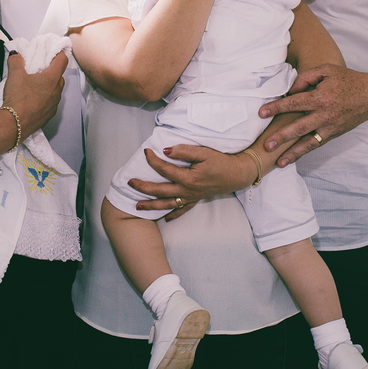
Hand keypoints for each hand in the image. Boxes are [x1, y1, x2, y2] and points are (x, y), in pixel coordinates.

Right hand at [1, 52, 66, 137]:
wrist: (15, 124)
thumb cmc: (18, 98)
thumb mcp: (15, 75)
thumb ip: (16, 61)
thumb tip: (16, 54)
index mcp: (52, 78)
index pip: (62, 61)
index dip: (59, 54)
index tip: (54, 52)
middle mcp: (57, 91)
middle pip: (60, 76)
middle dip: (52, 70)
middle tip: (41, 69)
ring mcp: (54, 104)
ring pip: (56, 90)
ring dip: (49, 85)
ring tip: (36, 85)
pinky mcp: (49, 115)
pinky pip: (51, 102)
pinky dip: (46, 98)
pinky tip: (34, 99)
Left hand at [128, 143, 253, 219]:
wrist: (237, 174)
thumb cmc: (221, 161)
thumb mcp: (204, 152)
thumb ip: (184, 151)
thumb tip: (166, 150)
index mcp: (188, 178)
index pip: (164, 169)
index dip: (153, 160)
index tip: (146, 151)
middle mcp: (187, 190)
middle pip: (160, 191)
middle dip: (143, 188)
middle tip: (130, 183)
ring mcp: (191, 197)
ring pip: (168, 204)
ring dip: (151, 205)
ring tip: (137, 206)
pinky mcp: (196, 200)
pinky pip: (182, 210)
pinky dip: (173, 215)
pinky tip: (164, 218)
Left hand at [258, 64, 367, 166]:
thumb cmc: (348, 80)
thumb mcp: (327, 70)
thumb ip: (306, 77)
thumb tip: (290, 90)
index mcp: (322, 97)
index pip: (294, 103)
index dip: (277, 108)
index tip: (262, 112)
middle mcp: (325, 115)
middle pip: (299, 128)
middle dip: (281, 137)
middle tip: (266, 145)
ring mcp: (331, 127)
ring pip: (308, 143)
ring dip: (293, 153)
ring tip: (278, 162)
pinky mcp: (334, 134)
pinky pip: (317, 144)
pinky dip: (304, 152)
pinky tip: (292, 159)